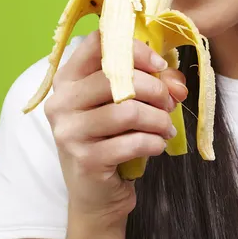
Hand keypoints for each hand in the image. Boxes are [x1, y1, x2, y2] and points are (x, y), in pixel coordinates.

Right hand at [43, 30, 187, 227]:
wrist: (96, 194)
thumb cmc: (111, 138)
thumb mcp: (124, 103)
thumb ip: (150, 82)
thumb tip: (176, 81)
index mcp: (68, 78)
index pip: (97, 43)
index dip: (134, 48)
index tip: (159, 65)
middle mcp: (61, 101)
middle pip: (117, 77)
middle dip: (155, 88)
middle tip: (169, 103)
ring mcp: (69, 131)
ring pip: (128, 111)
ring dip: (158, 119)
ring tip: (165, 127)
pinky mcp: (85, 159)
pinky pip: (132, 142)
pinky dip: (154, 142)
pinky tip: (157, 145)